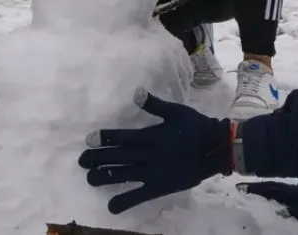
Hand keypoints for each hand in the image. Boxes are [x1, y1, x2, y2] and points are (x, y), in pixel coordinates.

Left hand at [77, 89, 233, 214]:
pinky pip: (139, 196)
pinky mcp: (160, 187)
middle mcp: (149, 155)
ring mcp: (154, 173)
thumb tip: (136, 91)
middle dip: (99, 158)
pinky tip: (110, 207)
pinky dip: (125, 201)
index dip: (106, 138)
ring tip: (89, 178)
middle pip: (119, 157)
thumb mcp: (176, 111)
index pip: (124, 137)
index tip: (89, 139)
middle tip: (81, 160)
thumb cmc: (196, 127)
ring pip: (125, 176)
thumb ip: (154, 104)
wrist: (216, 150)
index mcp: (152, 136)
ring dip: (105, 177)